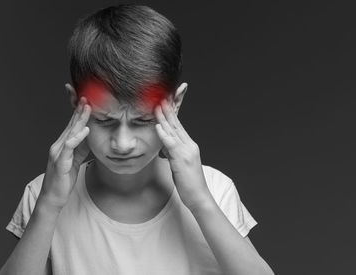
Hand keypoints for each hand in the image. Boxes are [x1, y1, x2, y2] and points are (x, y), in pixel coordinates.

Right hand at [38, 96, 90, 210]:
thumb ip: (82, 146)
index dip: (79, 111)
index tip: (87, 98)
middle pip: (71, 124)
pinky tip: (86, 130)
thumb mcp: (77, 158)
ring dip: (79, 119)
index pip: (72, 124)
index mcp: (64, 143)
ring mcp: (58, 153)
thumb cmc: (65, 178)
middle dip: (79, 109)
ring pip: (70, 132)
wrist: (54, 197)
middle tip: (87, 95)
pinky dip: (78, 137)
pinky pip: (69, 147)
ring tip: (88, 107)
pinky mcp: (61, 162)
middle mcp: (59, 145)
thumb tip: (92, 135)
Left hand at [154, 89, 211, 211]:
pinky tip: (158, 125)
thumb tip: (165, 150)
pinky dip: (164, 133)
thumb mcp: (179, 167)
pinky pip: (171, 144)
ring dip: (164, 117)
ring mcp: (186, 151)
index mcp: (190, 146)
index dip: (171, 114)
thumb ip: (173, 155)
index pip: (179, 127)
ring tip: (156, 105)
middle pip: (177, 124)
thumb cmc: (189, 184)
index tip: (164, 103)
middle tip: (160, 97)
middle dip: (167, 110)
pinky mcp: (182, 159)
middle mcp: (190, 145)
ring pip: (173, 131)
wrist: (199, 197)